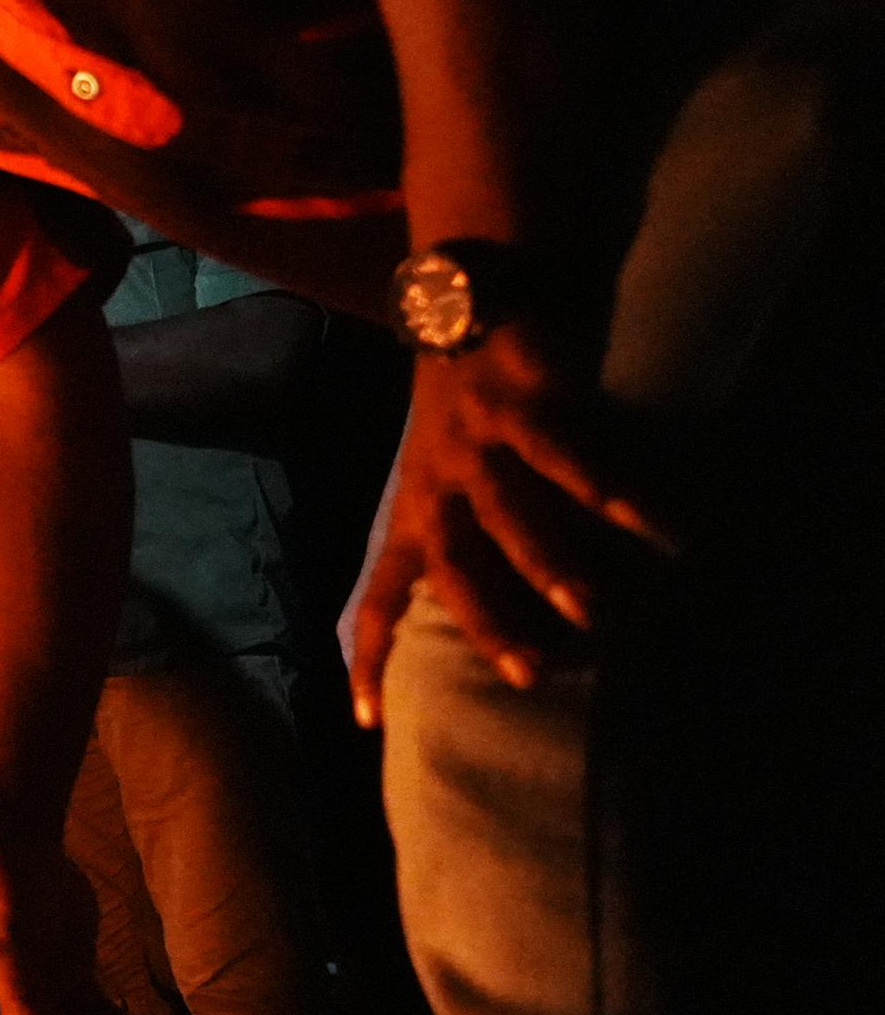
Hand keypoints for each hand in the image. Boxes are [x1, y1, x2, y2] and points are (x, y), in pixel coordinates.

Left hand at [346, 318, 671, 725]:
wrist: (463, 292)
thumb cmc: (464, 405)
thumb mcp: (445, 478)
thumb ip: (466, 540)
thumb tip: (515, 620)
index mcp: (411, 512)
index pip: (380, 597)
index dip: (371, 658)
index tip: (365, 722)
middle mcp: (433, 483)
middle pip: (449, 565)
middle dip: (484, 621)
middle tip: (529, 674)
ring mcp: (472, 440)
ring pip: (506, 515)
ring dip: (549, 565)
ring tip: (592, 613)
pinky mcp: (517, 398)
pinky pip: (568, 452)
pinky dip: (608, 488)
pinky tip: (649, 519)